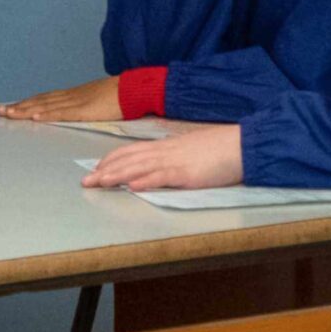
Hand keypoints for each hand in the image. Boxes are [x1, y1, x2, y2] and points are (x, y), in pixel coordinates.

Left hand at [0, 78, 120, 121]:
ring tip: (10, 114)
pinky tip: (35, 116)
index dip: (28, 103)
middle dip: (20, 106)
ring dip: (26, 110)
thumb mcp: (99, 102)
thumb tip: (81, 113)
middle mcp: (71, 96)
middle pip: (40, 101)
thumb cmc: (121, 97)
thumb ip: (88, 107)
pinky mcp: (84, 110)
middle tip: (1, 111)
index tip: (14, 106)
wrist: (134, 89)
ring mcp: (77, 102)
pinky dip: (47, 114)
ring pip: (46, 106)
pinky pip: (62, 113)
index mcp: (75, 95)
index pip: (46, 99)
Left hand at [81, 125, 243, 191]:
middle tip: (87, 181)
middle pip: (129, 159)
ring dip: (118, 175)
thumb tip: (160, 167)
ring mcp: (176, 162)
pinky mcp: (188, 174)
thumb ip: (174, 157)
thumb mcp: (191, 150)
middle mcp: (166, 151)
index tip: (97, 168)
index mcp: (167, 146)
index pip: (132, 151)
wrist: (243, 144)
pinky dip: (146, 181)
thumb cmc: (221, 149)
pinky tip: (133, 187)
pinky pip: (163, 177)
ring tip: (100, 182)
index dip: (112, 159)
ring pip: (140, 167)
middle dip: (106, 170)